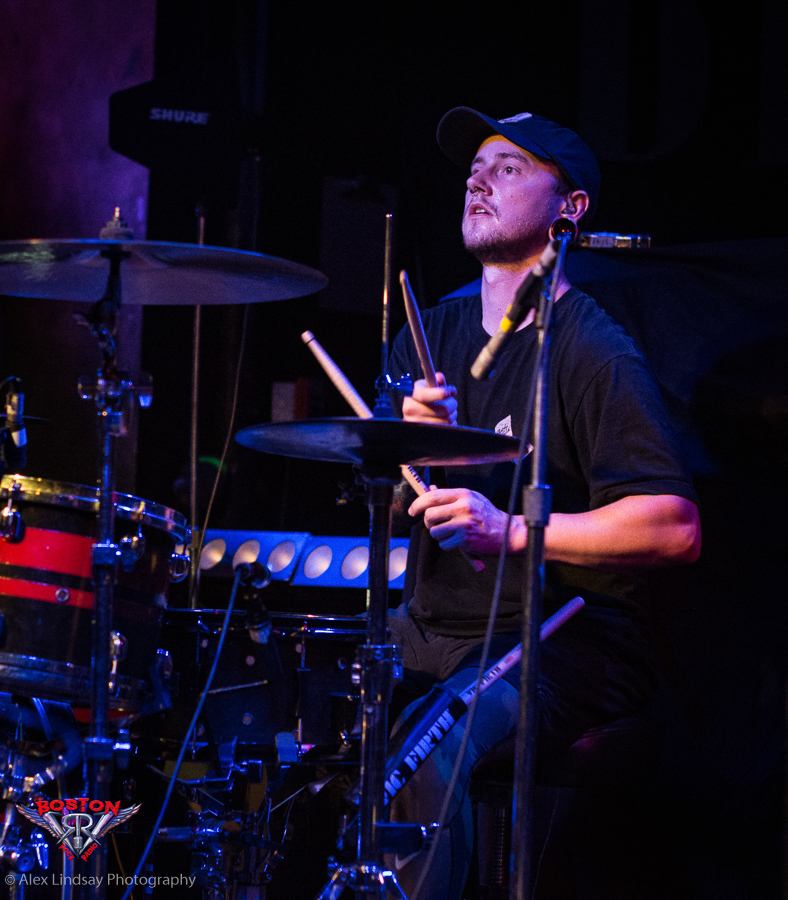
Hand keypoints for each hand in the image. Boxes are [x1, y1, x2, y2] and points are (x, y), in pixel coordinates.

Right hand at [402, 372, 457, 425]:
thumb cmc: (424, 401)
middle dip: (452, 404)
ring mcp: (419, 425)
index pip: (425, 395)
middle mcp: (411, 412)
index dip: (441, 393)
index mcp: (411, 397)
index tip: (452, 391)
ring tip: (447, 412)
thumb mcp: (426, 389)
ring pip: (447, 420)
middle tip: (451, 402)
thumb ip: (434, 381)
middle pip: (443, 409)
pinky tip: (444, 421)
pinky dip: (451, 424)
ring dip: (452, 415)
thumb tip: (440, 378)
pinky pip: (448, 429)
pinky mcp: (427, 435)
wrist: (415, 420)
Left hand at [408, 487, 525, 554]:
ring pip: (434, 531)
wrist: (508, 533)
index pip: (433, 496)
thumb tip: (430, 489)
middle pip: (430, 514)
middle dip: (428, 522)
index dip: (418, 503)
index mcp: (464, 494)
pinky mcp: (465, 540)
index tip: (413, 510)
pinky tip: (459, 541)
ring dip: (439, 535)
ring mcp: (464, 524)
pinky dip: (448, 545)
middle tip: (435, 525)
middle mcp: (463, 507)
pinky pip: (444, 544)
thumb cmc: (488, 516)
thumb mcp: (472, 499)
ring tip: (452, 533)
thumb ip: (451, 497)